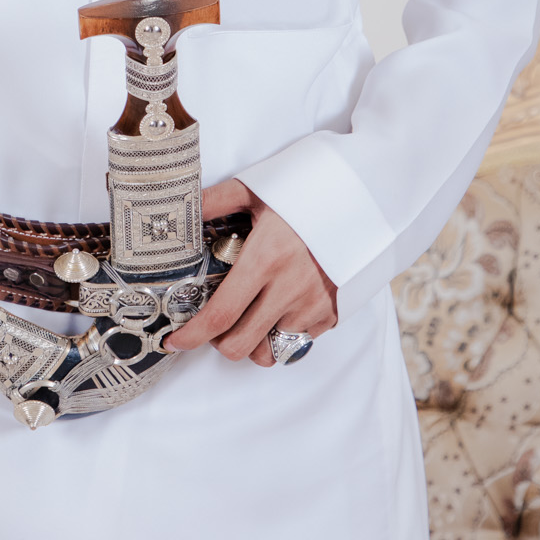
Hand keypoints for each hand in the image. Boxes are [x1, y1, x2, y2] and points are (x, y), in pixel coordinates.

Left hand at [163, 178, 337, 366]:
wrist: (363, 198)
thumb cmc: (309, 191)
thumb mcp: (257, 189)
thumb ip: (215, 201)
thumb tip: (180, 210)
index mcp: (265, 258)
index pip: (221, 313)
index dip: (193, 335)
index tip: (175, 341)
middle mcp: (289, 288)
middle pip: (240, 344)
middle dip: (218, 342)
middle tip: (215, 323)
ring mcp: (313, 304)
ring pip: (268, 350)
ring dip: (251, 339)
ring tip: (249, 313)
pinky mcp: (332, 312)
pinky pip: (297, 341)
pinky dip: (280, 332)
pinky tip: (278, 305)